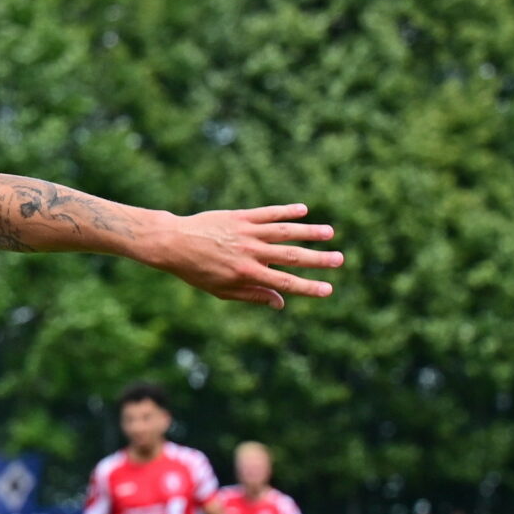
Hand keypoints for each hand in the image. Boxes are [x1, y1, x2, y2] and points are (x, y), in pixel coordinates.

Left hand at [146, 204, 342, 308]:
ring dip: (308, 232)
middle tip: (340, 260)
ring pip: (284, 231)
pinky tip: (303, 210)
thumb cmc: (196, 271)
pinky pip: (268, 213)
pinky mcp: (240, 217)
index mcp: (246, 274)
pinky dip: (286, 211)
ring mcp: (246, 233)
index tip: (328, 289)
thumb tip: (280, 302)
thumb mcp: (221, 289)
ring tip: (329, 233)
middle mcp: (250, 253)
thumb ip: (252, 295)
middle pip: (291, 256)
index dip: (308, 287)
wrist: (173, 243)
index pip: (284, 283)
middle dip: (318, 260)